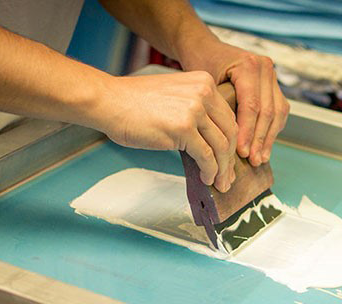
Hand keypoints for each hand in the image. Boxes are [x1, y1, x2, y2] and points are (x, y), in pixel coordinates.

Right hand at [89, 71, 237, 191]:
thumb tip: (208, 139)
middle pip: (230, 132)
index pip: (228, 116)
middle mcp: (204, 93)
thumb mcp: (174, 95)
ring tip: (220, 183)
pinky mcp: (184, 129)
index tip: (229, 158)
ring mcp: (195, 110)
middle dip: (230, 158)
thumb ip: (194, 110)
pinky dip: (209, 171)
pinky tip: (206, 178)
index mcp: (204, 82)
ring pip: (221, 146)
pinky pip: (206, 156)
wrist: (109, 101)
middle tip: (228, 176)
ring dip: (222, 169)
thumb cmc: (133, 102)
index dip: (232, 141)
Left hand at [181, 42, 288, 165]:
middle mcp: (265, 68)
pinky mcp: (273, 84)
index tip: (242, 153)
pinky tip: (263, 146)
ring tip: (260, 158)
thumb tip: (225, 143)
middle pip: (268, 111)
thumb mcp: (205, 84)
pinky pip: (279, 110)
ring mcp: (272, 75)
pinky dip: (272, 129)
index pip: (252, 106)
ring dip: (269, 138)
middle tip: (253, 160)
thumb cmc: (200, 65)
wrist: (205, 48)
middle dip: (260, 139)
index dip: (248, 132)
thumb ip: (219, 108)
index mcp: (248, 66)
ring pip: (278, 112)